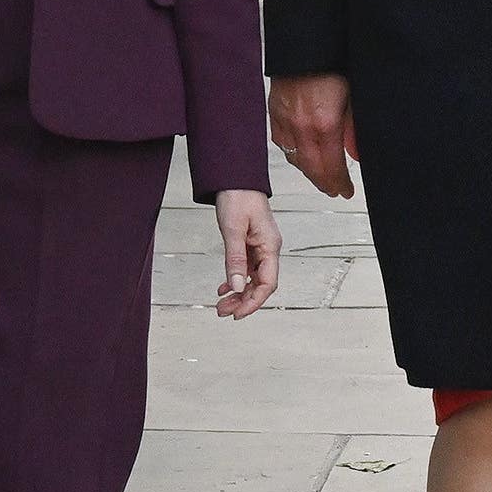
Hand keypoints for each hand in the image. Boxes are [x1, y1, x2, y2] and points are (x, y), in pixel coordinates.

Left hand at [213, 190, 281, 317]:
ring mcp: (260, 246)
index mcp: (270, 246)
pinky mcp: (251, 243)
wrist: (235, 177)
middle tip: (222, 312)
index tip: (237, 314)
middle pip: (261, 284)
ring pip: (253, 278)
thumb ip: (235, 260)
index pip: (268, 283)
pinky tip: (224, 288)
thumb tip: (237, 287)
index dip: (253, 302)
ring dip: (238, 293)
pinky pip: (246, 268)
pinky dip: (236, 279)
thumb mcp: (233, 230)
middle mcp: (268, 248)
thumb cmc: (238, 197)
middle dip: (243, 301)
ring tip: (220, 304)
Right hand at [269, 73, 357, 197]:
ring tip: (321, 177)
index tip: (347, 191)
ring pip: (295, 158)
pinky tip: (301, 155)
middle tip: (335, 190)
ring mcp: (285, 120)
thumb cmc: (332, 64)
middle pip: (312, 168)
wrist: (306, 43)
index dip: (340, 183)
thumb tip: (356, 153)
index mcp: (325, 124)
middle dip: (325, 183)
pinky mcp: (275, 112)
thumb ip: (355, 128)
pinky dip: (292, 153)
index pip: (332, 167)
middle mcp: (301, 126)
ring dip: (309, 171)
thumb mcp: (354, 97)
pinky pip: (281, 142)